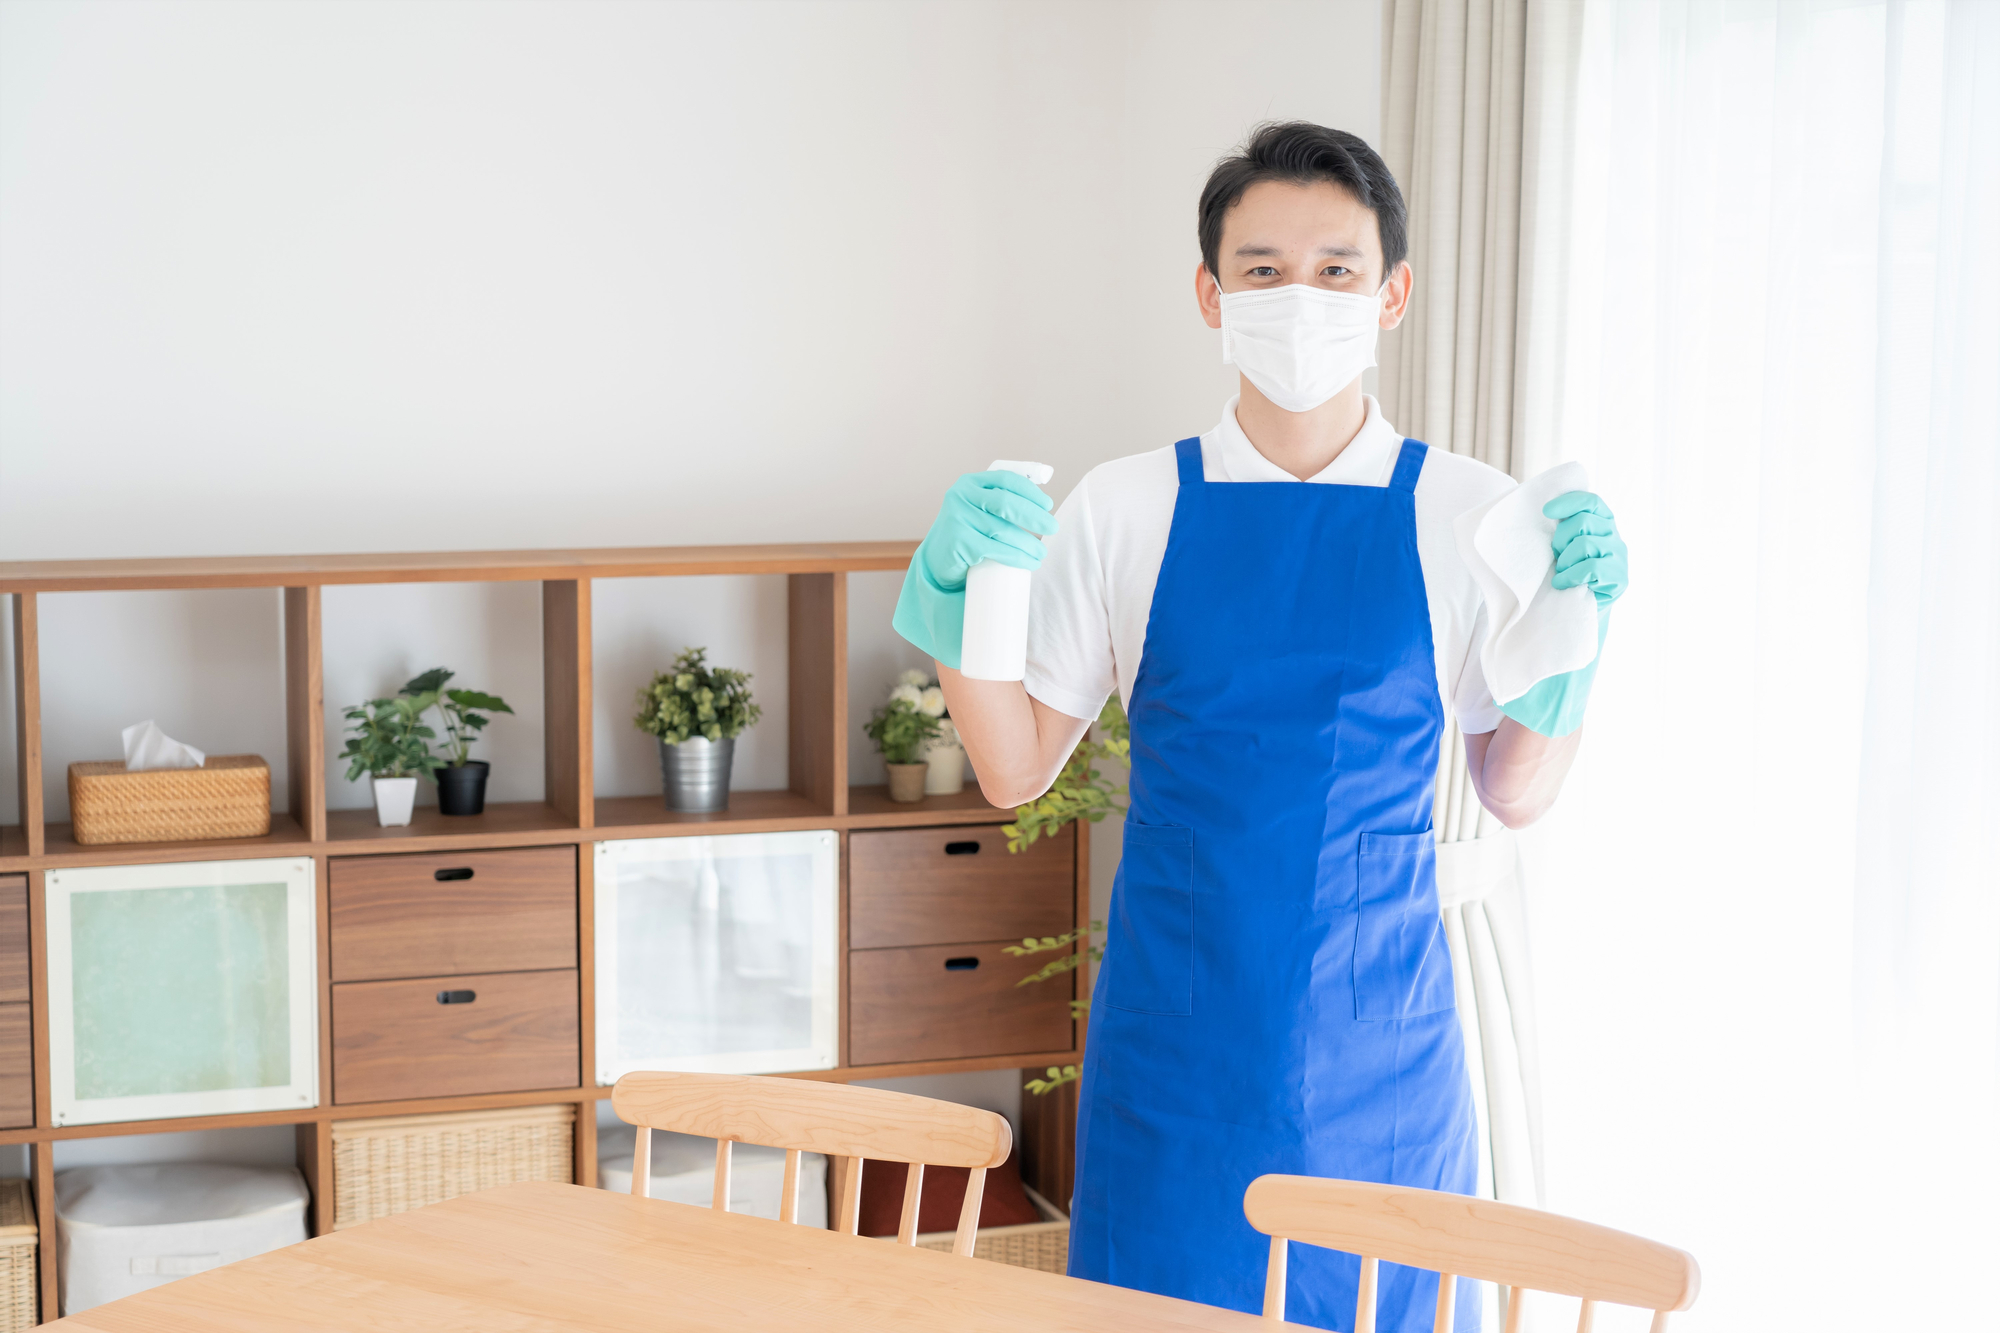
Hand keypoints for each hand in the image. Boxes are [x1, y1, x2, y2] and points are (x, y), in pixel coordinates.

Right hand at [919, 471, 1057, 591]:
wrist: (938, 558)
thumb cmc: (968, 531)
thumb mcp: (978, 508)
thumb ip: (1001, 498)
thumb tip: (1042, 503)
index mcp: (970, 482)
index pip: (1006, 479)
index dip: (1031, 491)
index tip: (1048, 505)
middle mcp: (960, 496)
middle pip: (1006, 503)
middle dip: (1035, 516)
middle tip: (1053, 528)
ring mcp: (957, 519)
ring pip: (1003, 530)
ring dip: (1029, 543)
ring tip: (1042, 552)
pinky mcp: (959, 543)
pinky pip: (995, 549)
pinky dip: (1017, 557)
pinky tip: (1030, 563)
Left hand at [1545, 491, 1627, 605]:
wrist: (1582, 609)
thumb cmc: (1570, 573)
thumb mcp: (1566, 546)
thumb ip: (1566, 528)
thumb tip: (1549, 510)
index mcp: (1603, 524)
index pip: (1591, 502)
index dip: (1569, 502)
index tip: (1546, 510)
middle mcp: (1615, 537)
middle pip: (1582, 522)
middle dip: (1561, 539)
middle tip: (1557, 557)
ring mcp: (1620, 557)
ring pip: (1584, 544)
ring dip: (1565, 561)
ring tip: (1562, 572)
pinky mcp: (1620, 578)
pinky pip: (1589, 568)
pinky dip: (1569, 576)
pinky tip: (1563, 583)